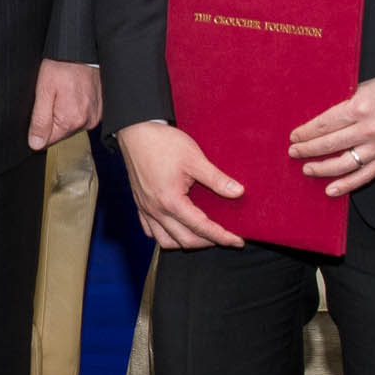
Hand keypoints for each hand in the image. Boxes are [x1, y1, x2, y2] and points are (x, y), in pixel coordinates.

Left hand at [28, 58, 102, 149]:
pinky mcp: (101, 109)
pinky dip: (77, 107)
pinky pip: (84, 115)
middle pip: (62, 131)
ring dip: (66, 112)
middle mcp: (87, 121)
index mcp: (72, 120)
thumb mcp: (44, 91)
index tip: (44, 108)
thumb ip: (40, 120)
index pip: (49, 140)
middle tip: (55, 96)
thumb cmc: (62, 65)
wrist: (81, 50)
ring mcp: (96, 115)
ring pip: (73, 123)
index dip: (41, 127)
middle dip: (54, 118)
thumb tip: (35, 143)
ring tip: (65, 93)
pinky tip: (75, 94)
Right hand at [117, 120, 244, 251]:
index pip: (201, 227)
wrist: (136, 131)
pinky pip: (150, 231)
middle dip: (208, 243)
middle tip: (226, 238)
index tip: (238, 241)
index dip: (222, 237)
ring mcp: (146, 209)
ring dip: (186, 242)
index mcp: (171, 201)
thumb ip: (217, 179)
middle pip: (185, 240)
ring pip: (165, 241)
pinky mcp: (140, 204)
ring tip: (202, 236)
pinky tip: (176, 229)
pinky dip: (165, 235)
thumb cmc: (163, 143)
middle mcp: (156, 210)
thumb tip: (238, 192)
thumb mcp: (194, 159)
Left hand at [289, 74, 374, 196]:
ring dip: (321, 169)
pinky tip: (331, 190)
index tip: (294, 136)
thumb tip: (318, 119)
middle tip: (294, 152)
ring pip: (343, 164)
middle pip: (329, 144)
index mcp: (359, 108)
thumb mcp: (363, 89)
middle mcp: (367, 129)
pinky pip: (363, 176)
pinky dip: (346, 185)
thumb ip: (342, 103)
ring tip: (307, 169)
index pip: (324, 124)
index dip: (306, 132)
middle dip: (307, 150)